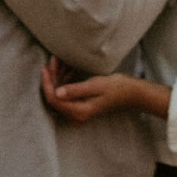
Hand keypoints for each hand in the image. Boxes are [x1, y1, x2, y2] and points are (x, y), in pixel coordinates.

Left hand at [39, 60, 169, 123]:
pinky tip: (68, 69)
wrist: (131, 94)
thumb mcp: (96, 85)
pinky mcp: (81, 106)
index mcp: (80, 112)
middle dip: (51, 79)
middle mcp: (77, 116)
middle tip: (52, 62)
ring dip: (58, 78)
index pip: (55, 100)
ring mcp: (79, 112)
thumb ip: (76, 90)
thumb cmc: (116, 88)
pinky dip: (65, 81)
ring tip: (59, 61)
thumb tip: (57, 93)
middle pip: (55, 99)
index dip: (47, 84)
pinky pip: (67, 95)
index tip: (45, 68)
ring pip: (60, 96)